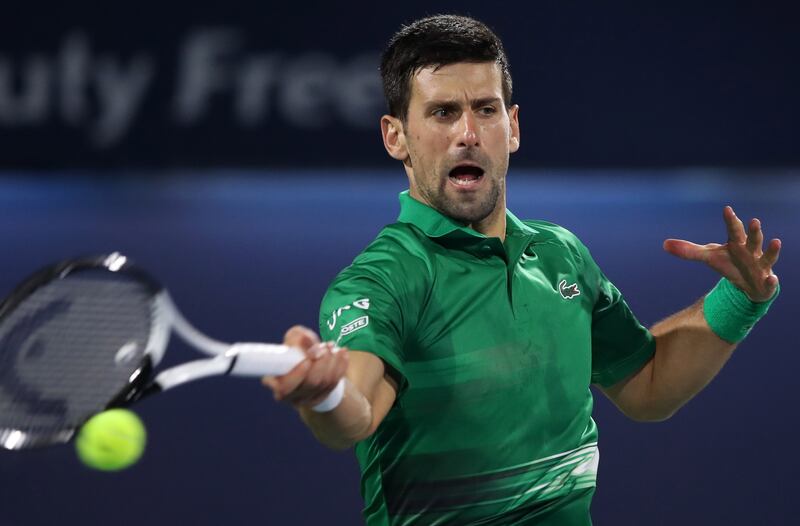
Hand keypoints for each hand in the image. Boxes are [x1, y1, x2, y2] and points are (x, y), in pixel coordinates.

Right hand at [261, 325, 348, 407]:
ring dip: (333, 361)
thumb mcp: (293, 339)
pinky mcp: (323, 396)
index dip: (298, 373)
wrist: (309, 364)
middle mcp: (293, 395)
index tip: (308, 359)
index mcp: (278, 383)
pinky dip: (341, 366)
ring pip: (326, 383)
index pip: (285, 387)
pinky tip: (342, 353)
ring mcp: (309, 399)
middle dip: (321, 362)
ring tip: (332, 346)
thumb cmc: (296, 350)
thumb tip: (304, 338)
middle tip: (325, 346)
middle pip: (312, 383)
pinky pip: (336, 383)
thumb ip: (296, 336)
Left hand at [663, 206, 780, 301]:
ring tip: (776, 241)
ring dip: (771, 250)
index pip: (733, 229)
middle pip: (752, 239)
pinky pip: (770, 282)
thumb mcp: (709, 257)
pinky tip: (772, 278)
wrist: (748, 283)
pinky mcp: (766, 282)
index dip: (730, 220)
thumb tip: (664, 244)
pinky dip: (772, 281)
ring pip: (768, 256)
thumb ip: (689, 251)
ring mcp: (761, 266)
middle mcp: (751, 251)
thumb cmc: (730, 263)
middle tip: (754, 220)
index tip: (727, 209)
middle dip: (754, 231)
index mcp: (737, 243)